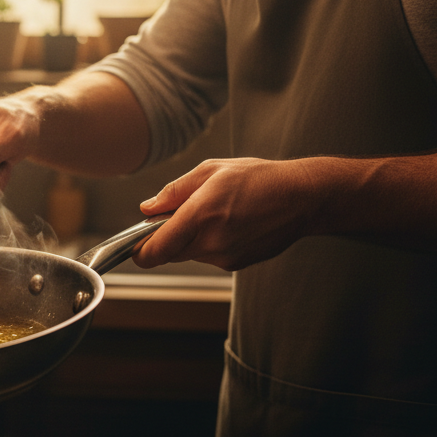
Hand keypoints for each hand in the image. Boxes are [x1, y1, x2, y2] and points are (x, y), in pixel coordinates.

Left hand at [133, 156, 324, 271]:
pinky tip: (229, 223)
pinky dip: (208, 243)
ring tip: (214, 213)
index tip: (135, 245)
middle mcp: (212, 242)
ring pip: (189, 254)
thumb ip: (174, 192)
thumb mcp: (211, 171)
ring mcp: (226, 257)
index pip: (156, 249)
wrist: (302, 198)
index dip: (139, 251)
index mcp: (201, 215)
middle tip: (180, 214)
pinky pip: (209, 256)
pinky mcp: (237, 264)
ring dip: (190, 239)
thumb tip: (147, 209)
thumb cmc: (258, 179)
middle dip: (165, 238)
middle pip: (169, 253)